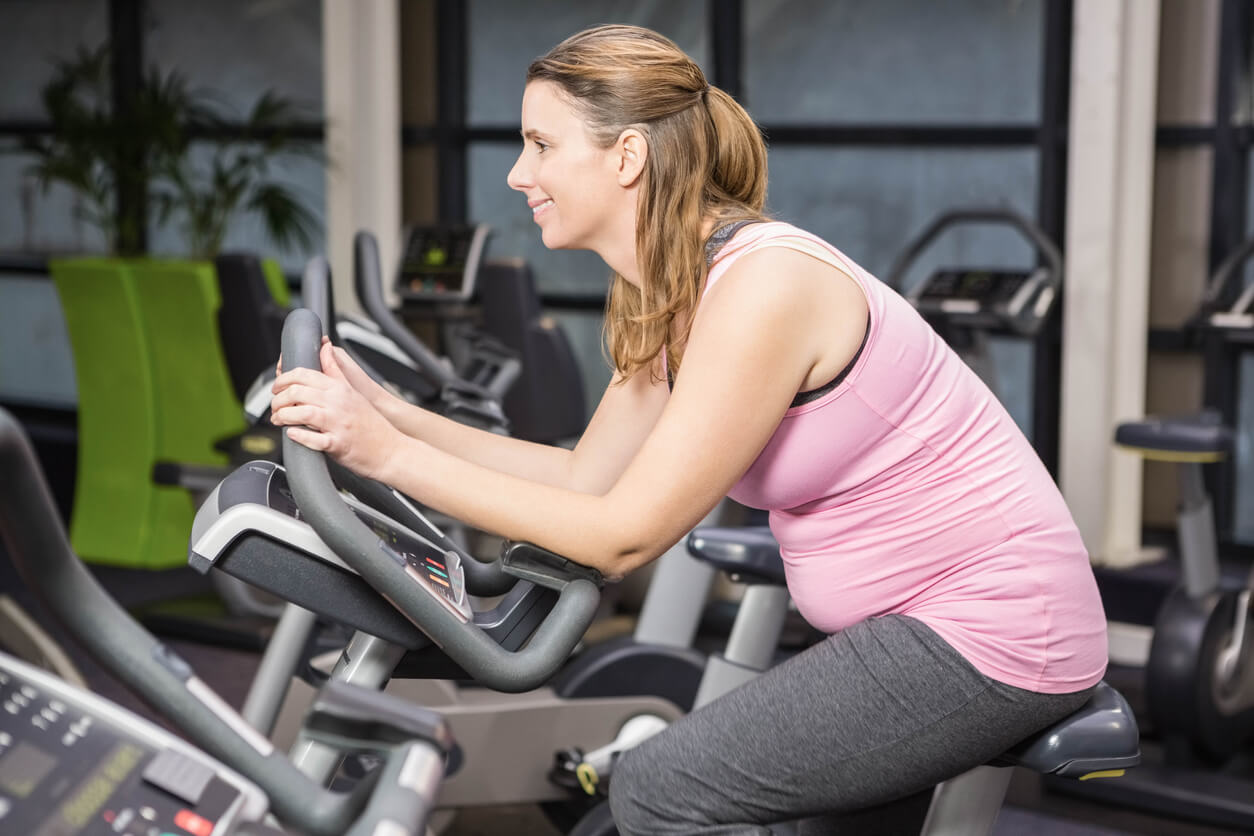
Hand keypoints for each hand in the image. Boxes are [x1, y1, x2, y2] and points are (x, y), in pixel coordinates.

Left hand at [270, 340, 399, 479]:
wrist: (390, 449)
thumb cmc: (370, 423)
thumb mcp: (352, 391)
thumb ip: (334, 370)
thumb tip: (325, 346)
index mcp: (339, 388)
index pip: (303, 374)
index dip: (283, 379)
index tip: (277, 388)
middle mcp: (338, 403)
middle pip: (297, 392)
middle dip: (277, 400)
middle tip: (274, 407)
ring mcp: (338, 424)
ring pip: (301, 413)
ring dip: (283, 417)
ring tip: (278, 421)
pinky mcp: (337, 444)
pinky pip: (313, 439)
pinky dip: (298, 436)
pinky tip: (291, 434)